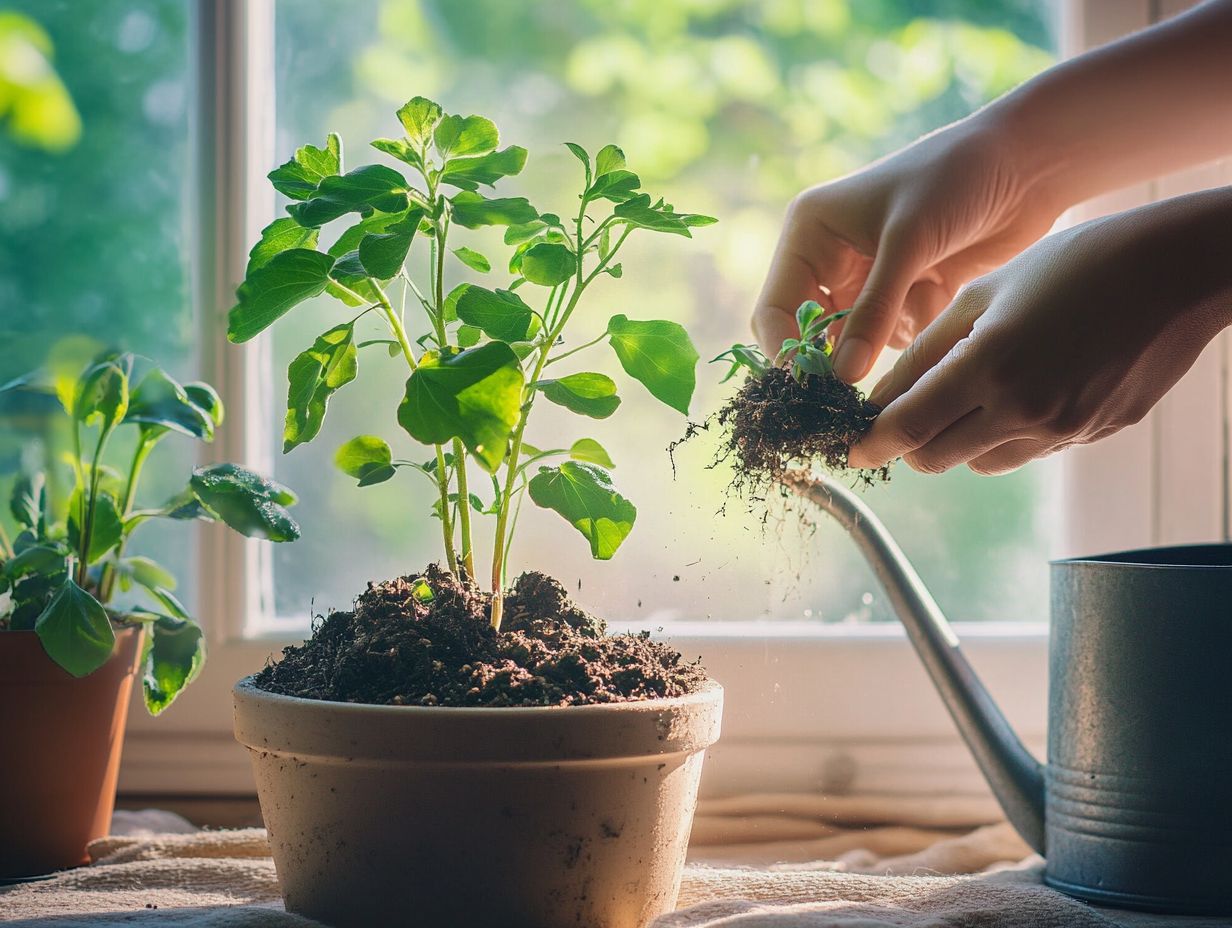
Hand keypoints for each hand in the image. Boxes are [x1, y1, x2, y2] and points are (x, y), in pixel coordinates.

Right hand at [752, 116, 1065, 381]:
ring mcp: (869, 281)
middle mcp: (830, 259)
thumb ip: (872, 312)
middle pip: (810, 334)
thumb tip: (841, 377)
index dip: (787, 350)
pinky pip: (894, 338)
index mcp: (810, 233)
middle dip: (832, 359)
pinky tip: (944, 292)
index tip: (811, 388)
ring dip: (884, 341)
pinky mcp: (906, 296)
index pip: (775, 308)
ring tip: (920, 303)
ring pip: (855, 343)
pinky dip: (918, 329)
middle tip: (851, 392)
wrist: (1027, 164)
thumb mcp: (907, 243)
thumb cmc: (956, 180)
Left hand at [848, 190, 1231, 474]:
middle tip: (903, 416)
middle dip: (909, 443)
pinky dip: (1006, 433)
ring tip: (970, 392)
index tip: (850, 446)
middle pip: (935, 458)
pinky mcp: (1093, 434)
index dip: (870, 442)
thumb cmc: (1071, 265)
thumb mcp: (982, 293)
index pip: (906, 428)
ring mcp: (1063, 428)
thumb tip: (881, 399)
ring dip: (958, 439)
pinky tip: (1022, 388)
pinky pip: (1028, 450)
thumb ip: (924, 351)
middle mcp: (1024, 408)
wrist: (1174, 271)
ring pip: (979, 462)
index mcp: (988, 365)